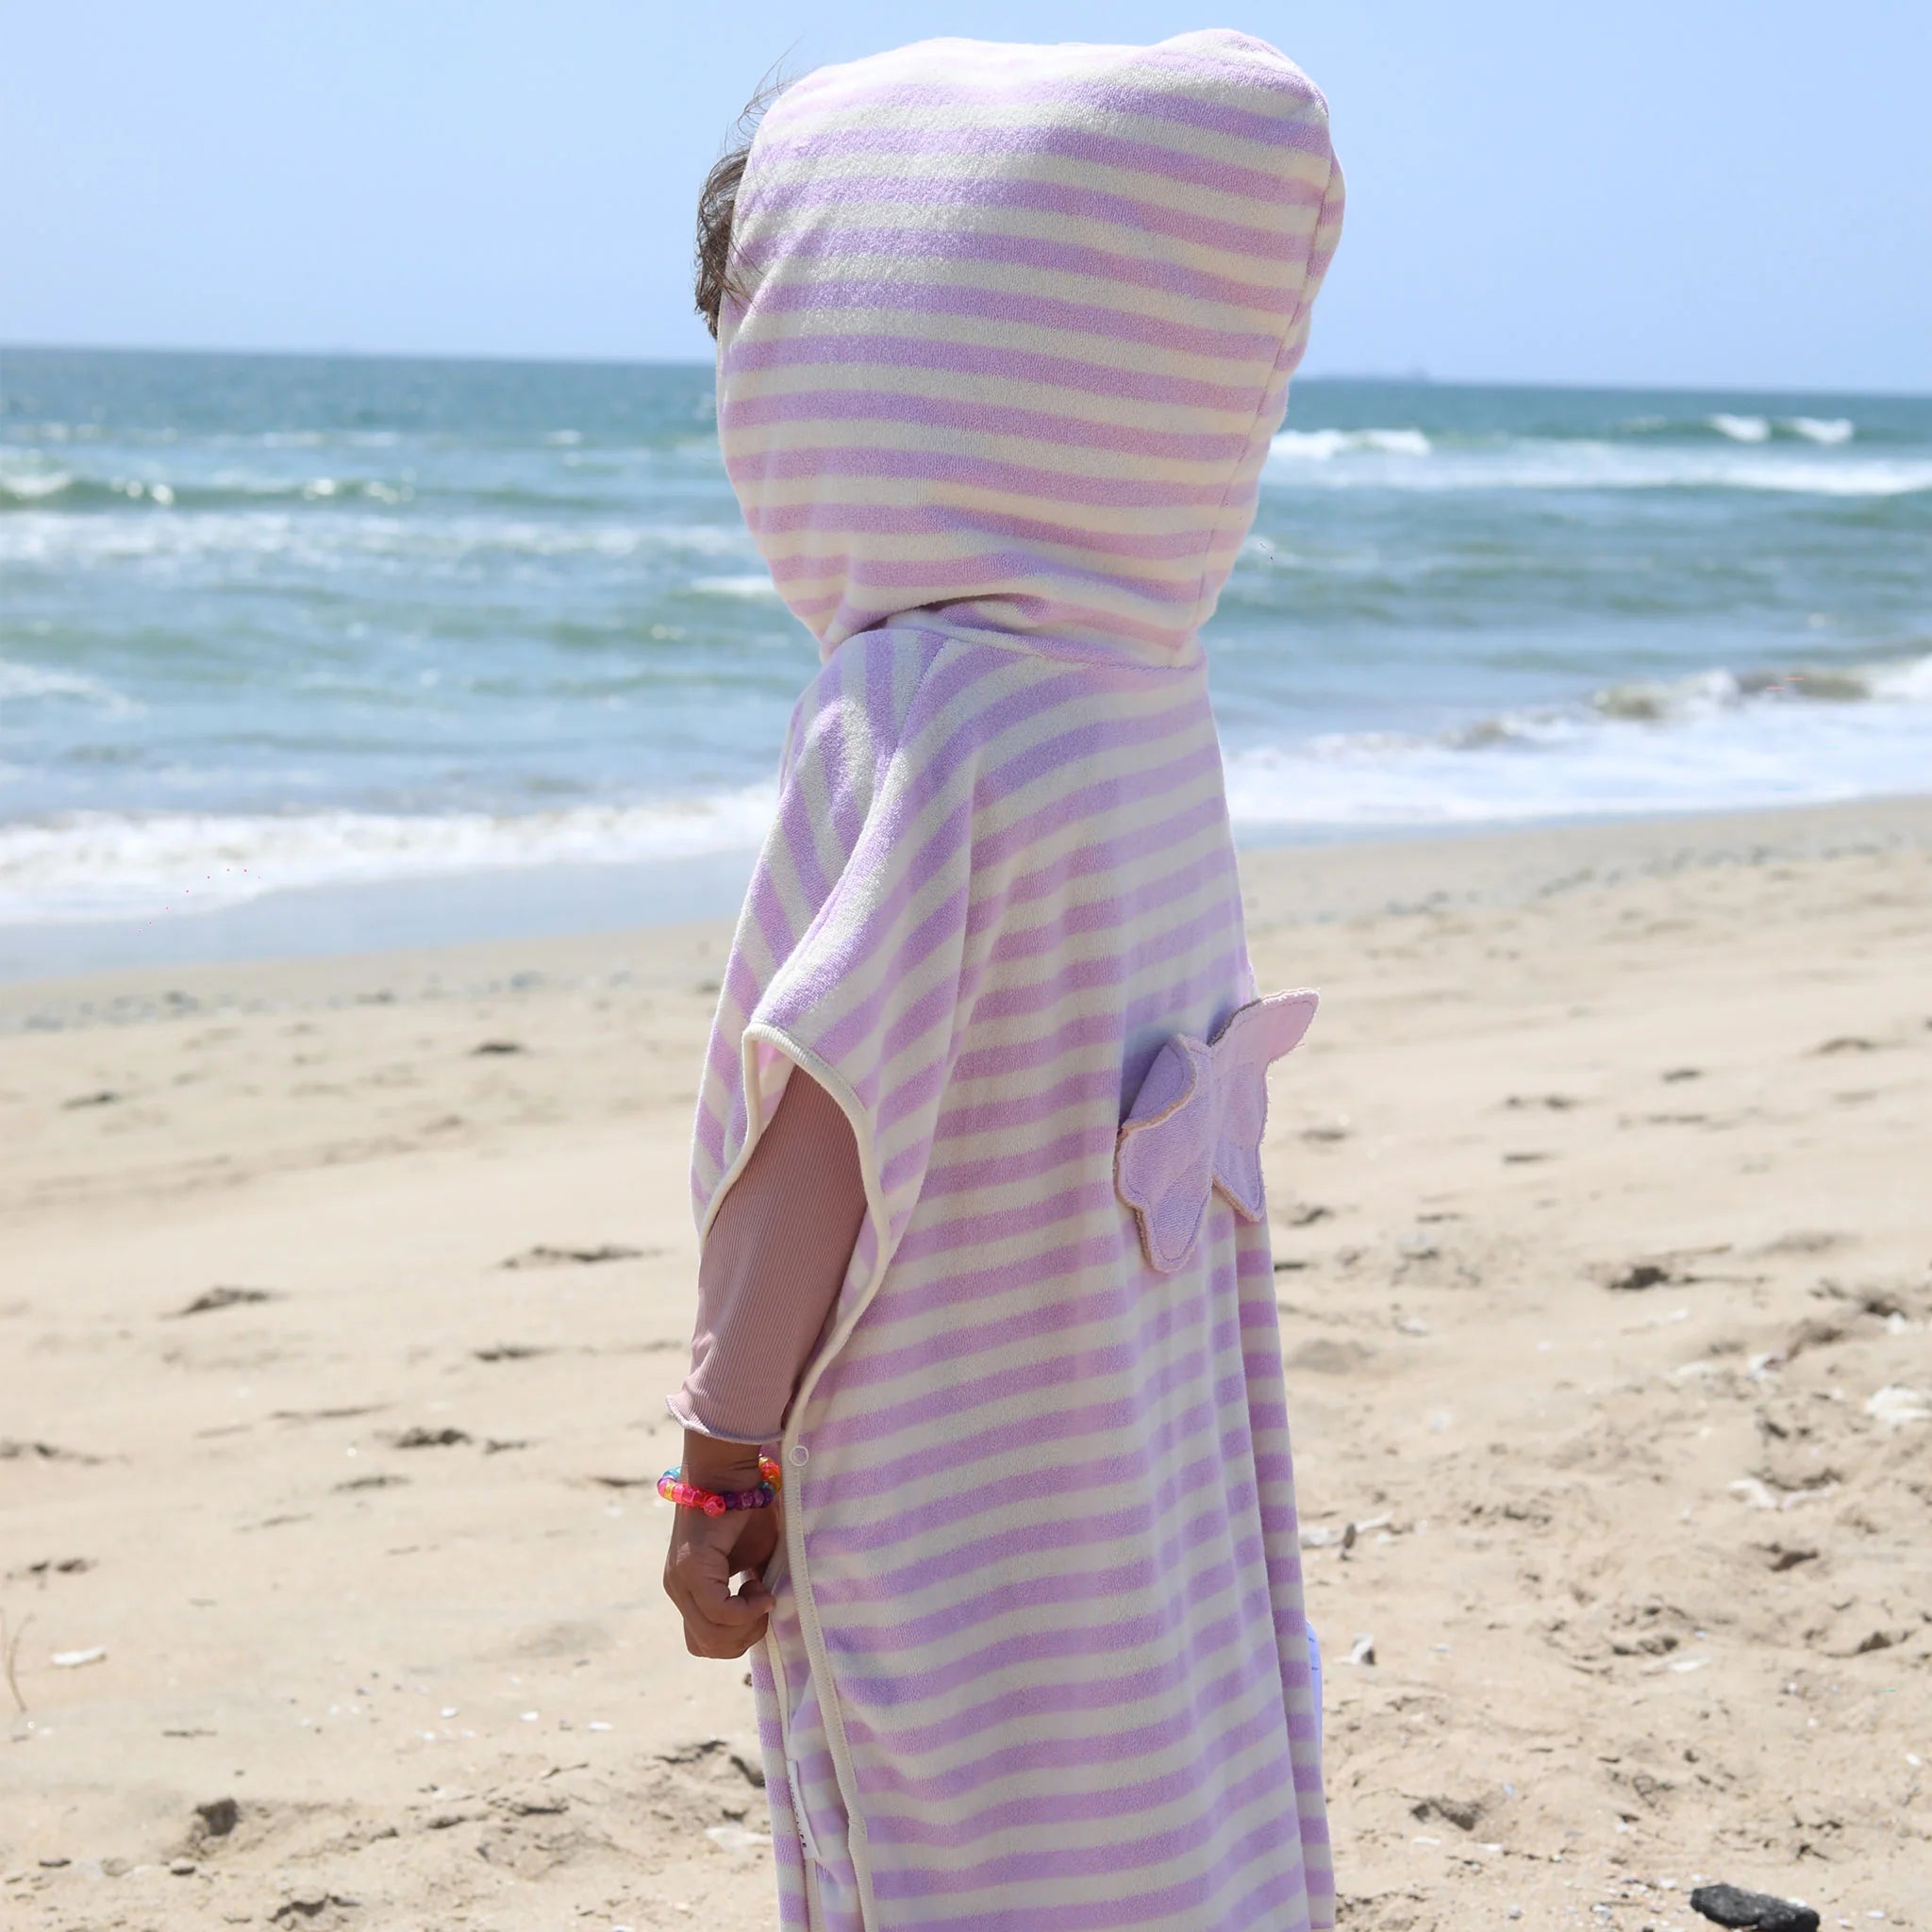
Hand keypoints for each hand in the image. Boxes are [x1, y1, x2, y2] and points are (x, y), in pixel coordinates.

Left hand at [661, 1433, 779, 1658]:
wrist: (730, 1472)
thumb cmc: (746, 1508)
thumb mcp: (754, 1559)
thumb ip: (754, 1590)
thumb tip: (767, 1614)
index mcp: (689, 1590)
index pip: (703, 1643)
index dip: (737, 1638)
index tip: (760, 1607)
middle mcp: (677, 1590)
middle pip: (708, 1647)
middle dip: (745, 1638)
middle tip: (764, 1605)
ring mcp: (679, 1582)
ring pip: (712, 1636)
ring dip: (747, 1625)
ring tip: (762, 1592)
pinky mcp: (690, 1570)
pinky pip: (718, 1612)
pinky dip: (746, 1611)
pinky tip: (760, 1589)